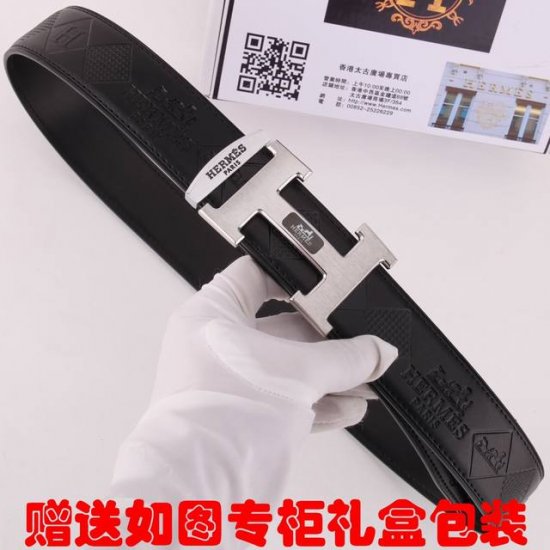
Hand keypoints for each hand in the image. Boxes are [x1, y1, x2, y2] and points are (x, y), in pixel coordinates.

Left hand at [152, 255, 397, 430]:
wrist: (195, 492)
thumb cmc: (218, 420)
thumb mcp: (296, 375)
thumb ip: (345, 359)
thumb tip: (378, 352)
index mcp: (212, 316)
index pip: (255, 276)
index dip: (292, 278)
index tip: (325, 285)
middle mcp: (216, 345)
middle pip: (281, 329)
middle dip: (327, 340)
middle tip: (360, 341)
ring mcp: (228, 382)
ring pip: (287, 369)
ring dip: (330, 376)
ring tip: (367, 377)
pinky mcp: (240, 415)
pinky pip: (286, 401)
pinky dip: (317, 404)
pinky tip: (350, 406)